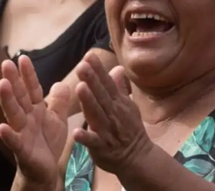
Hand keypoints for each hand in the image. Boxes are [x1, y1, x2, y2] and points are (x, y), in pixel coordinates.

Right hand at [0, 56, 70, 187]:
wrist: (45, 170)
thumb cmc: (48, 143)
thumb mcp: (58, 120)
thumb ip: (59, 102)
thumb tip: (61, 82)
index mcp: (35, 110)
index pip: (32, 89)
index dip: (28, 75)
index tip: (23, 58)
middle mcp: (26, 118)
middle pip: (19, 97)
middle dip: (13, 81)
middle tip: (6, 63)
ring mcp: (22, 133)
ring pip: (13, 114)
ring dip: (7, 100)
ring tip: (2, 85)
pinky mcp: (22, 150)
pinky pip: (14, 142)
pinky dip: (8, 135)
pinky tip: (2, 127)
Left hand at [73, 53, 151, 173]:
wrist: (138, 158)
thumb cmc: (128, 128)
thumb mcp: (126, 106)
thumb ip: (118, 87)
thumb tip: (117, 67)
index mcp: (117, 103)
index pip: (107, 84)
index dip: (98, 70)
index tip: (88, 55)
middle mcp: (113, 114)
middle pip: (101, 95)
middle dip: (92, 80)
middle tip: (81, 66)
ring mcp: (107, 131)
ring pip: (97, 115)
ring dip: (89, 102)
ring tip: (79, 88)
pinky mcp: (102, 148)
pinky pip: (93, 142)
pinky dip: (85, 138)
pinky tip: (76, 132)